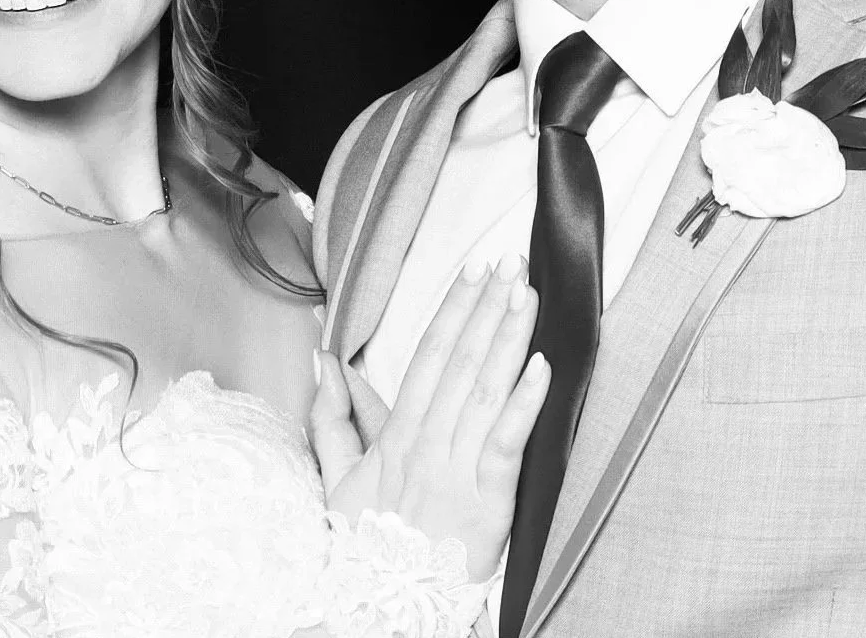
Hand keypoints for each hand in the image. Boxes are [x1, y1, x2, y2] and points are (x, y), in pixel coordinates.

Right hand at [309, 257, 550, 580]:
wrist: (379, 609)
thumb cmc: (366, 548)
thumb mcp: (339, 481)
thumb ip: (331, 420)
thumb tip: (325, 364)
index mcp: (398, 435)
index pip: (429, 356)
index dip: (453, 311)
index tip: (474, 272)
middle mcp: (429, 444)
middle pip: (461, 362)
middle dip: (486, 308)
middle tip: (510, 262)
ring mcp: (458, 471)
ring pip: (485, 390)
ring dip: (508, 337)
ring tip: (526, 295)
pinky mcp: (487, 503)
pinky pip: (506, 444)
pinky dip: (523, 403)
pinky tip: (541, 366)